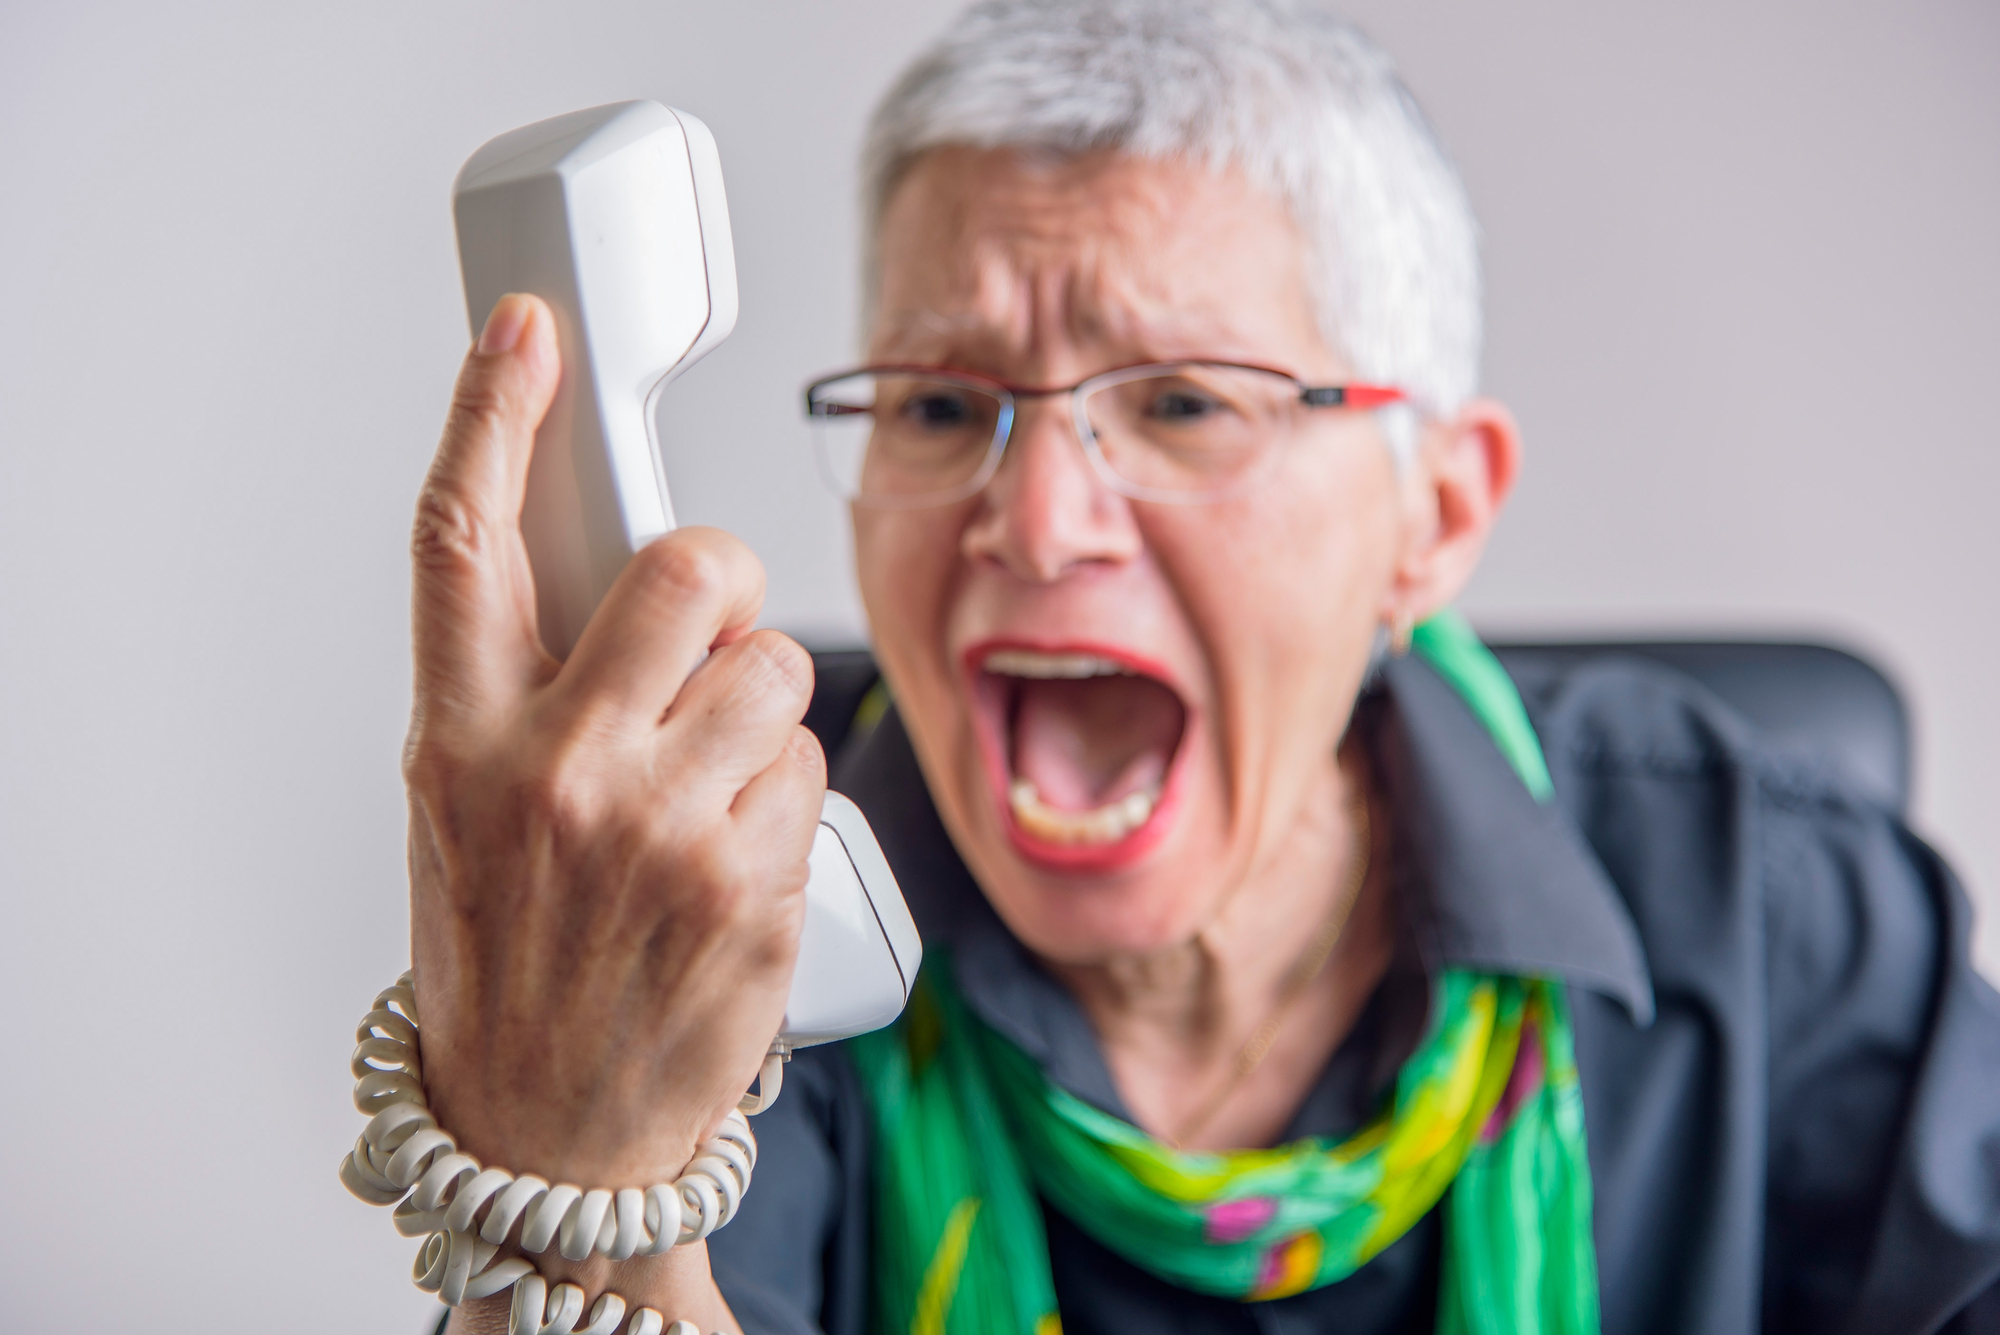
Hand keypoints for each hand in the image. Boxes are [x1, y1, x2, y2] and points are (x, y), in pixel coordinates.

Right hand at [401, 293, 823, 1191]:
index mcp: (459, 745)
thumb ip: (521, 692)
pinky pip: (811, 766)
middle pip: (691, 566)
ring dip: (759, 709)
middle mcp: (556, 776)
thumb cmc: (506, 964)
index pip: (463, 546)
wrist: (550, 1138)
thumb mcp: (464, 816)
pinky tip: (729, 860)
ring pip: (779, 668)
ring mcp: (662, 834)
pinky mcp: (752, 887)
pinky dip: (784, 794)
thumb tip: (605, 580)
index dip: (490, 416)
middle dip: (723, 579)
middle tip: (707, 633)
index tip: (521, 332)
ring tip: (704, 789)